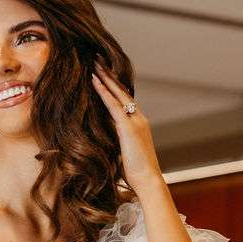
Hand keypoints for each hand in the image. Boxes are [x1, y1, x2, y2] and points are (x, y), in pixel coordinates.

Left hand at [91, 64, 162, 195]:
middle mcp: (139, 118)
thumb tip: (103, 137)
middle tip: (98, 60)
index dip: (114, 86)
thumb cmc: (136, 173)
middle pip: (122, 91)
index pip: (125, 100)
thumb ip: (116, 140)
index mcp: (139, 124)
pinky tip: (95, 81)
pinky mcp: (129, 128)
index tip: (104, 73)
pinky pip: (114, 105)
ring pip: (118, 94)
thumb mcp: (124, 152)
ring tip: (94, 63)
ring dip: (105, 77)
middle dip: (110, 75)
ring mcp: (135, 121)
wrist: (148, 181)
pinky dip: (104, 92)